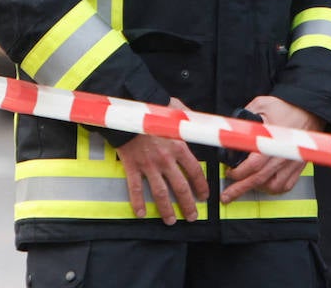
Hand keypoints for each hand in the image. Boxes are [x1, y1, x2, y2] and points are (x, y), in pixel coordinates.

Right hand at [116, 97, 208, 223]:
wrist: (127, 111)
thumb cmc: (152, 109)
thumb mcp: (176, 110)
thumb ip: (189, 120)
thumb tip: (202, 124)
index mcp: (179, 145)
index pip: (195, 171)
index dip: (201, 186)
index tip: (204, 196)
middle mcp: (166, 159)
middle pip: (180, 187)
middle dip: (187, 204)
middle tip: (192, 216)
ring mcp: (148, 164)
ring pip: (160, 192)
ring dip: (166, 209)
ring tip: (170, 221)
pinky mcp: (132, 166)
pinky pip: (135, 188)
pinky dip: (137, 202)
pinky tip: (141, 214)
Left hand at [220, 95, 323, 202]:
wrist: (309, 109)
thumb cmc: (287, 107)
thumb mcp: (261, 105)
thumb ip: (245, 118)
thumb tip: (232, 130)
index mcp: (272, 140)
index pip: (253, 164)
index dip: (238, 172)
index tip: (229, 173)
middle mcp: (282, 154)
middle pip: (259, 179)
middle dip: (240, 189)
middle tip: (227, 196)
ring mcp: (291, 162)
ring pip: (272, 186)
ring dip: (257, 188)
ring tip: (246, 186)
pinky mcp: (298, 166)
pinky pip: (286, 185)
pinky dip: (274, 188)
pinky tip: (265, 185)